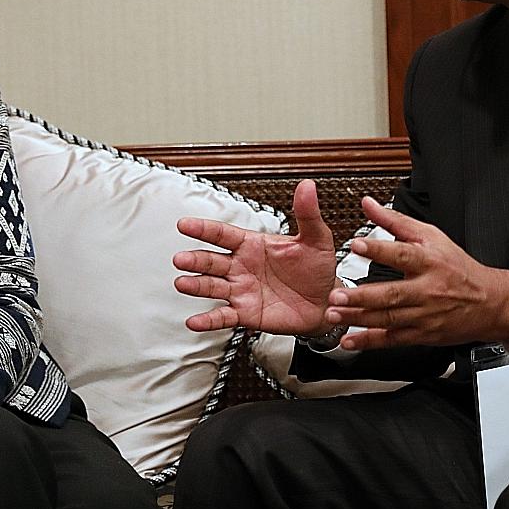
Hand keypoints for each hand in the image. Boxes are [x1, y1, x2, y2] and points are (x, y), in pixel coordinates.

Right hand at [173, 179, 338, 334]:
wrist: (327, 302)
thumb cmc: (317, 268)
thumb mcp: (316, 239)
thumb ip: (307, 214)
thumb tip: (307, 186)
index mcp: (252, 244)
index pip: (223, 234)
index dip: (203, 229)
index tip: (184, 225)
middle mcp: (241, 266)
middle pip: (212, 260)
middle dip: (195, 259)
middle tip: (180, 259)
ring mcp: (241, 290)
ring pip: (212, 286)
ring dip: (196, 285)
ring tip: (181, 284)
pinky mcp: (245, 313)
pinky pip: (223, 316)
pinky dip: (208, 320)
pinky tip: (194, 321)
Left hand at [327, 197, 508, 350]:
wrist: (489, 303)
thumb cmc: (457, 267)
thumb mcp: (431, 237)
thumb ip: (396, 221)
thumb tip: (369, 204)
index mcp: (429, 262)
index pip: (402, 254)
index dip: (379, 249)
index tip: (357, 245)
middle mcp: (426, 290)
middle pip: (391, 294)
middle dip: (361, 296)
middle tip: (336, 295)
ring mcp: (424, 315)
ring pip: (388, 319)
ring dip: (358, 318)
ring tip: (334, 315)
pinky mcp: (422, 334)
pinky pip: (392, 340)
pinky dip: (370, 342)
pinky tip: (350, 340)